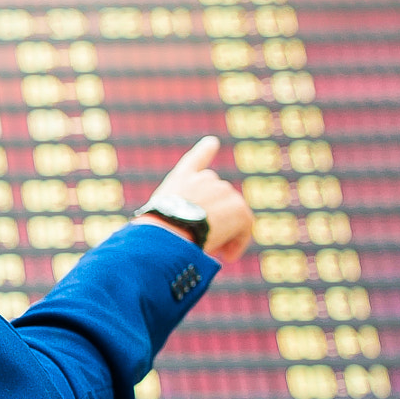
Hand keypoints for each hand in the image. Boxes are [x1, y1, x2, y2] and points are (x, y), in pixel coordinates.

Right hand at [136, 136, 253, 265]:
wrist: (168, 232)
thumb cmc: (153, 233)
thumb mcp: (157, 219)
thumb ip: (175, 217)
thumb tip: (187, 236)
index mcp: (180, 180)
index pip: (195, 161)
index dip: (204, 151)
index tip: (212, 142)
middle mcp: (203, 179)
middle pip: (217, 198)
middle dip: (215, 217)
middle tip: (208, 242)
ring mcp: (222, 190)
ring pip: (231, 213)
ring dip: (226, 231)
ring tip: (215, 252)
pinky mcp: (238, 207)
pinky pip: (245, 225)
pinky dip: (239, 241)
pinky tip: (228, 256)